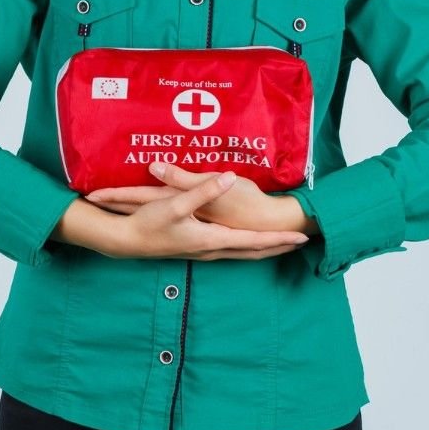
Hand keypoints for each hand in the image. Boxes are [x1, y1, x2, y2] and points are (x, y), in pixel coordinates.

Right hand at [100, 167, 308, 260]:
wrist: (127, 242)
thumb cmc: (150, 223)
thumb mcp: (176, 203)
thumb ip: (202, 189)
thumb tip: (226, 176)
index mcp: (212, 239)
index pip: (255, 242)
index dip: (279, 239)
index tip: (301, 237)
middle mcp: (212, 249)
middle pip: (254, 252)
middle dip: (278, 247)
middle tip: (300, 242)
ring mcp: (204, 251)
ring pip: (242, 253)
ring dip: (264, 249)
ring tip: (280, 244)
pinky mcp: (196, 248)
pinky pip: (231, 251)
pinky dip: (247, 249)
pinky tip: (245, 244)